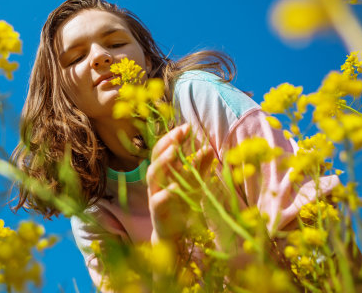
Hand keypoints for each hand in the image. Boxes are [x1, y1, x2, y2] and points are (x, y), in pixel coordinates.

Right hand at [147, 123, 215, 239]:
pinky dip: (166, 192)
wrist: (175, 234)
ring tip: (174, 151)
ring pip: (152, 175)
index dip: (173, 137)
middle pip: (156, 157)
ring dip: (163, 162)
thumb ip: (200, 167)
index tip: (186, 127)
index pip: (165, 149)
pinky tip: (175, 186)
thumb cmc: (183, 205)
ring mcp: (155, 194)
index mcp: (165, 171)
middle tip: (180, 132)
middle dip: (167, 143)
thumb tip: (209, 148)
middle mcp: (157, 180)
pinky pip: (158, 200)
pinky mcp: (157, 211)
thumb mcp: (195, 184)